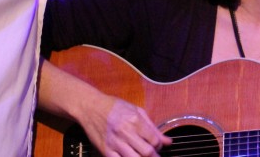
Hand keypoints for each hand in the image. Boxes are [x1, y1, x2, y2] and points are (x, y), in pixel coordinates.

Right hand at [37, 58, 171, 155]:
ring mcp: (114, 143)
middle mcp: (126, 133)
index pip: (154, 140)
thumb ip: (153, 127)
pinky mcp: (105, 151)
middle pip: (146, 153)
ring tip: (144, 156)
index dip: (160, 145)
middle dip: (154, 156)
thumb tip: (168, 141)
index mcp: (135, 121)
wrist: (91, 107)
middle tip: (154, 155)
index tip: (159, 145)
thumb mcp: (137, 111)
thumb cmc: (116, 107)